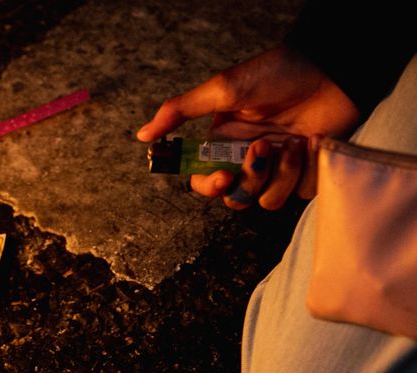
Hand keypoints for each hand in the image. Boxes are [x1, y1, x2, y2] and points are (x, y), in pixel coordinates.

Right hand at [137, 45, 359, 208]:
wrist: (333, 71)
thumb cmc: (279, 73)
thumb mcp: (223, 89)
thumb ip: (179, 111)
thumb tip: (142, 135)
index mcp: (223, 143)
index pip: (203, 180)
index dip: (209, 186)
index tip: (222, 176)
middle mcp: (247, 159)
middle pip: (234, 197)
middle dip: (248, 180)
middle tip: (263, 149)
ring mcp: (277, 168)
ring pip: (266, 199)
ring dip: (281, 172)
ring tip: (295, 141)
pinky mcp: (306, 173)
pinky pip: (297, 193)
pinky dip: (305, 171)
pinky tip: (313, 142)